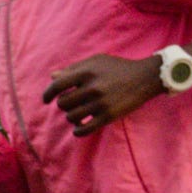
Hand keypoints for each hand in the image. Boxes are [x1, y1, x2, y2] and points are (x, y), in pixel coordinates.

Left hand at [41, 53, 164, 136]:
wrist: (145, 77)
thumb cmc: (117, 68)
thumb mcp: (96, 62)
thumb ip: (74, 69)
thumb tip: (53, 77)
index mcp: (86, 72)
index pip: (57, 86)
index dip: (47, 94)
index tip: (46, 100)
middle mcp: (92, 88)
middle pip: (63, 103)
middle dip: (64, 104)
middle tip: (72, 103)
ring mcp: (100, 103)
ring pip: (71, 117)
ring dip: (71, 116)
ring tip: (78, 112)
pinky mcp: (108, 116)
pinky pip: (84, 129)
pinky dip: (77, 130)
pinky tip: (79, 127)